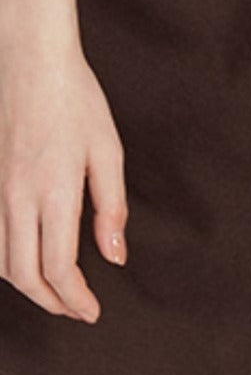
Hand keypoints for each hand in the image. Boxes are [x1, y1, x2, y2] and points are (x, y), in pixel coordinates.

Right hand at [0, 36, 127, 321]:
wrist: (31, 63)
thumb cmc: (76, 100)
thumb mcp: (108, 150)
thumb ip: (111, 208)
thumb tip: (115, 257)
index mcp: (54, 193)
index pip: (58, 269)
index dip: (75, 300)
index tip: (92, 311)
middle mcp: (17, 199)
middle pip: (25, 276)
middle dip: (52, 303)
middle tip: (76, 310)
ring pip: (1, 263)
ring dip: (28, 286)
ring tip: (56, 292)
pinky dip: (6, 263)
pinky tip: (26, 261)